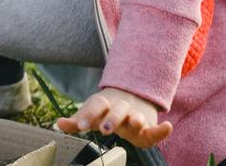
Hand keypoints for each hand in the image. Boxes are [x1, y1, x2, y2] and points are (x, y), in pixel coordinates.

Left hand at [55, 88, 171, 147]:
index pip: (96, 105)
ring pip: (136, 116)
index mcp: (104, 104)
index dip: (88, 114)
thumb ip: (76, 121)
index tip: (81, 125)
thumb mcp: (90, 114)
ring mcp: (135, 116)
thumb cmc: (105, 111)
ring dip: (136, 119)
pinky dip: (162, 130)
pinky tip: (167, 127)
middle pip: (117, 110)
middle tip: (104, 129)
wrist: (130, 96)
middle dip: (111, 119)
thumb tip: (58, 123)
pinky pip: (156, 129)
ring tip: (135, 123)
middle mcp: (120, 107)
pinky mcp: (149, 127)